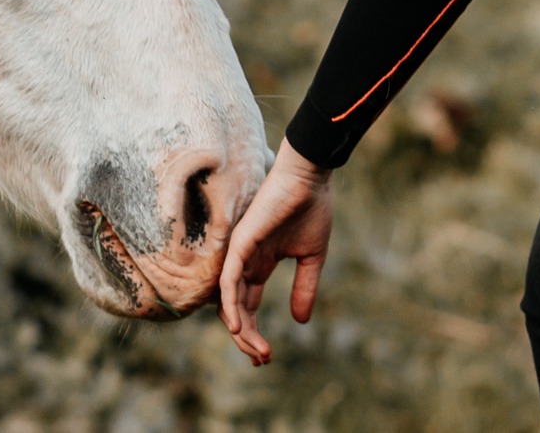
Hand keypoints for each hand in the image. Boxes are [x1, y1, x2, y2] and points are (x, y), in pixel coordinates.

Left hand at [217, 137, 333, 364]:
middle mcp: (245, 261)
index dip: (254, 332)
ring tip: (257, 351)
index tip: (267, 358)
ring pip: (229, 300)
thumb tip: (300, 322)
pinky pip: (228, 279)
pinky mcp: (240, 243)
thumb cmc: (312, 209)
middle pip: (236, 309)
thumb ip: (304, 288)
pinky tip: (238, 327)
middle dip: (248, 338)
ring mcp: (240, 253)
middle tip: (263, 360)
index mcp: (261, 263)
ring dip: (241, 330)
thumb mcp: (312, 258)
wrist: (310, 178)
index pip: (249, 305)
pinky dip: (230, 305)